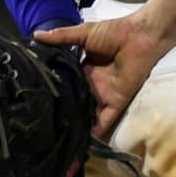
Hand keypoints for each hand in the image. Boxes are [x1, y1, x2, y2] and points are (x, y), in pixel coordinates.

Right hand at [35, 11, 174, 138]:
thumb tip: (36, 35)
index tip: (33, 103)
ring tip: (54, 141)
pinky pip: (104, 121)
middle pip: (74, 103)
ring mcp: (104, 95)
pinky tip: (79, 145)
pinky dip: (93, 133)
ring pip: (86, 115)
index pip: (65, 85)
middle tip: (40, 127)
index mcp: (84, 70)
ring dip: (75, 126)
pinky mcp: (116, 102)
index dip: (52, 93)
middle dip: (61, 114)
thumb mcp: (84, 34)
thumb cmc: (116, 31)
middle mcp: (92, 85)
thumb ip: (62, 37)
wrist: (143, 35)